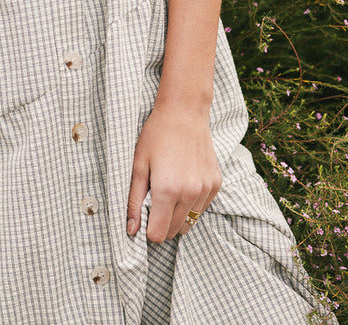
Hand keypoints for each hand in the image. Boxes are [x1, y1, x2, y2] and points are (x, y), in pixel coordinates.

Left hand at [126, 103, 221, 241]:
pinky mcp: (216, 184)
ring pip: (189, 222)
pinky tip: (183, 184)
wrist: (184, 112)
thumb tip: (131, 230)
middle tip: (153, 201)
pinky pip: (202, 208)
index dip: (148, 229)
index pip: (158, 235)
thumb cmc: (157, 135)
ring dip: (177, 215)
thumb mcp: (138, 165)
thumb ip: (134, 200)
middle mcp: (190, 193)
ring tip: (168, 190)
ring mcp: (206, 189)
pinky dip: (191, 204)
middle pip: (174, 232)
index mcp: (167, 190)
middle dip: (161, 224)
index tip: (144, 214)